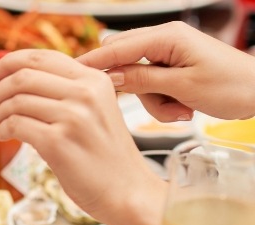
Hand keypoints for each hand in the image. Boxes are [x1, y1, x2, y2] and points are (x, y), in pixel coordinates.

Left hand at [0, 49, 165, 224]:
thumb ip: (66, 92)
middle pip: (22, 76)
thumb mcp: (95, 110)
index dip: (9, 62)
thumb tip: (17, 83)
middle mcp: (85, 93)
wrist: (127, 191)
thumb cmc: (106, 156)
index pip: (41, 57)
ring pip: (15, 100)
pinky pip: (16, 124)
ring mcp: (72, 117)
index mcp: (93, 80)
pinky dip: (3, 129)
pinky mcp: (58, 142)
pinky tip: (4, 136)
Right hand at [77, 21, 254, 121]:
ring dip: (152, 101)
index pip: (117, 47)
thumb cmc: (233, 86)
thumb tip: (109, 78)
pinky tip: (182, 108)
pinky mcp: (172, 69)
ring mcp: (168, 55)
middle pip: (123, 63)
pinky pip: (151, 86)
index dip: (92, 62)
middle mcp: (165, 41)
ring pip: (137, 79)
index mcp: (167, 37)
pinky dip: (161, 101)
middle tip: (151, 103)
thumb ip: (142, 80)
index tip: (69, 75)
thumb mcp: (183, 86)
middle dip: (133, 89)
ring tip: (179, 110)